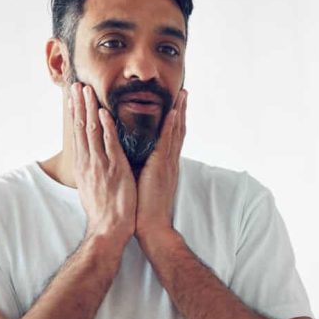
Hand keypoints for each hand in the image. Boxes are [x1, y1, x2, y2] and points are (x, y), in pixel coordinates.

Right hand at [69, 82, 136, 243]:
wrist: (108, 228)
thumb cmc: (103, 210)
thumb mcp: (92, 186)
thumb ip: (92, 169)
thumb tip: (92, 160)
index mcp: (84, 165)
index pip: (77, 134)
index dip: (75, 114)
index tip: (74, 97)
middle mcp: (88, 161)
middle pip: (80, 127)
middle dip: (78, 104)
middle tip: (76, 85)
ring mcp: (100, 164)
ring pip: (91, 131)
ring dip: (89, 108)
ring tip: (86, 90)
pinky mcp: (114, 168)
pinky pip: (109, 143)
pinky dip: (105, 127)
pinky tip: (103, 112)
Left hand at [135, 89, 186, 244]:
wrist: (152, 227)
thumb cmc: (144, 209)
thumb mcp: (145, 183)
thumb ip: (144, 168)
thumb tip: (135, 157)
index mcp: (165, 165)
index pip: (172, 137)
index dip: (175, 120)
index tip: (176, 104)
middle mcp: (170, 161)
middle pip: (178, 130)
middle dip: (181, 110)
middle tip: (184, 91)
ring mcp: (168, 164)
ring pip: (175, 132)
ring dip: (179, 111)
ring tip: (182, 94)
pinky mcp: (161, 167)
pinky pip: (167, 142)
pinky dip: (171, 127)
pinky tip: (172, 113)